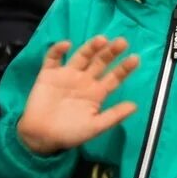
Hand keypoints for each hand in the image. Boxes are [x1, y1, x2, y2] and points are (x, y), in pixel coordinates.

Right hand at [16, 36, 139, 156]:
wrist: (40, 137)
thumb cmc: (70, 133)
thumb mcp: (95, 127)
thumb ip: (114, 116)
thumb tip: (135, 106)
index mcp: (97, 92)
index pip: (114, 77)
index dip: (124, 68)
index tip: (135, 58)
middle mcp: (85, 80)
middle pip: (100, 62)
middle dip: (111, 52)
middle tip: (122, 42)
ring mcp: (67, 75)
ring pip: (81, 56)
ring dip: (90, 47)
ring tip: (101, 39)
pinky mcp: (48, 75)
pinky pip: (53, 59)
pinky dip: (57, 50)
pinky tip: (66, 44)